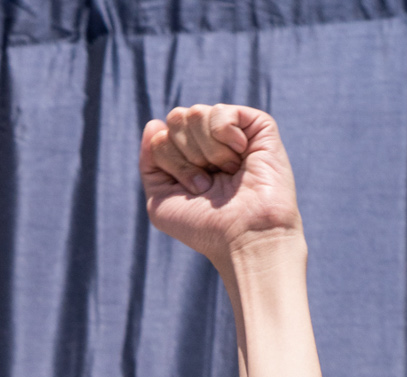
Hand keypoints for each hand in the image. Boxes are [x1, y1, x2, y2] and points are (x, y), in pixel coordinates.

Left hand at [140, 105, 300, 271]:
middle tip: (207, 183)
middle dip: (186, 156)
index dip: (170, 164)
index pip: (160, 137)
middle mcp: (208, 141)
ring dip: (207, 152)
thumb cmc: (204, 226)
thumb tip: (153, 124)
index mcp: (187, 157)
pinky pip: (221, 111)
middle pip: (176, 119)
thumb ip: (149, 164)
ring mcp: (232, 131)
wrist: (244, 234)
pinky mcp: (257, 125)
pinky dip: (225, 137)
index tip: (192, 191)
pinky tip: (241, 156)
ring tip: (226, 173)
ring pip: (195, 113)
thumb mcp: (160, 202)